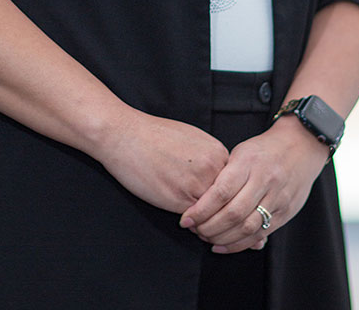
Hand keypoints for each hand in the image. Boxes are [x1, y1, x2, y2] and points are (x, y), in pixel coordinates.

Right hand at [95, 107, 228, 213]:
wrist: (125, 135)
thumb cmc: (154, 135)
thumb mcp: (192, 140)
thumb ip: (209, 159)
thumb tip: (217, 179)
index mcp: (218, 153)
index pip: (232, 186)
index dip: (223, 199)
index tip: (215, 206)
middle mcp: (213, 168)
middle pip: (226, 202)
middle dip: (218, 215)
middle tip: (209, 222)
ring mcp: (198, 184)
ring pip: (213, 215)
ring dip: (206, 223)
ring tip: (197, 224)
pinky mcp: (180, 199)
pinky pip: (194, 220)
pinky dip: (191, 224)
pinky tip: (183, 220)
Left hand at [179, 117, 328, 252]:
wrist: (301, 145)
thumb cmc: (263, 149)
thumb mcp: (241, 152)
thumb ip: (224, 174)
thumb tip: (199, 201)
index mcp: (248, 162)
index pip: (221, 192)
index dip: (201, 210)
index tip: (185, 219)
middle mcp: (264, 180)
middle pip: (233, 213)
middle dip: (209, 227)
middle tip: (194, 230)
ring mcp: (277, 198)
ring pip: (247, 227)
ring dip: (223, 238)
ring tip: (206, 238)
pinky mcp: (286, 212)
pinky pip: (260, 234)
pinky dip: (239, 244)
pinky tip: (223, 245)